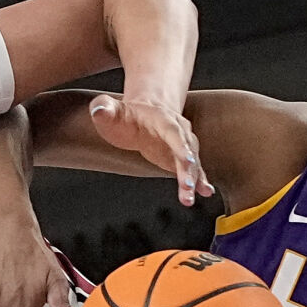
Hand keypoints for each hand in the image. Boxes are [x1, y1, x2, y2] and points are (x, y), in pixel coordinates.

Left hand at [88, 93, 213, 205]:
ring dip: (193, 181)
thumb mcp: (111, 111)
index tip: (187, 160)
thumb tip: (99, 109)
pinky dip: (201, 181)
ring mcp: (183, 146)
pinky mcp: (183, 160)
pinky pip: (194, 170)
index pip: (173, 132)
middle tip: (188, 187)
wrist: (143, 114)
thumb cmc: (125, 116)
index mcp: (162, 119)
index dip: (181, 146)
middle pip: (187, 150)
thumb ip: (104, 108)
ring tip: (190, 198)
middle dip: (189, 169)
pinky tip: (206, 192)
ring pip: (192, 163)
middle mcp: (178, 131)